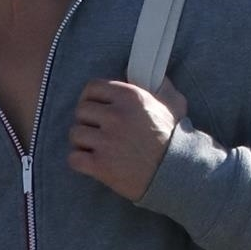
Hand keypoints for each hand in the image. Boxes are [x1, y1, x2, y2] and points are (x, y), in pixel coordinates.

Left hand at [67, 76, 177, 200]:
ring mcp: (107, 141)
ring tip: (94, 147)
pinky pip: (74, 158)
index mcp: (130, 97)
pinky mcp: (101, 165)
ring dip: (82, 141)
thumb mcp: (174, 105)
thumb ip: (163, 87)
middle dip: (86, 121)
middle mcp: (116, 116)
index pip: (92, 87)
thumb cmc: (174, 140)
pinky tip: (91, 162)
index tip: (94, 107)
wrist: (176, 174)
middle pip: (81, 111)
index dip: (90, 98)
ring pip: (75, 133)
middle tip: (96, 130)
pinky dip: (79, 161)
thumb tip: (157, 75)